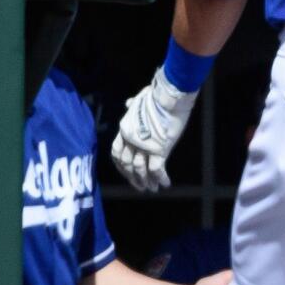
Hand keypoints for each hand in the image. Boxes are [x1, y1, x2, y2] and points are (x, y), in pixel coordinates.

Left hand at [111, 67, 197, 191]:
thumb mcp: (140, 98)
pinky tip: (165, 184)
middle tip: (140, 187)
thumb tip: (129, 102)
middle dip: (133, 178)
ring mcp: (144, 146)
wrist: (168, 97)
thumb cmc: (156, 95)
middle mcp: (131, 141)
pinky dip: (161, 178)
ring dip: (147, 181)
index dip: (120, 165)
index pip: (116, 153)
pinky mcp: (159, 150)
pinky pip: (157, 169)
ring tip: (153, 189)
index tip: (127, 173)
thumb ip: (134, 104)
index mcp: (124, 130)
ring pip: (141, 169)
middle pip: (128, 164)